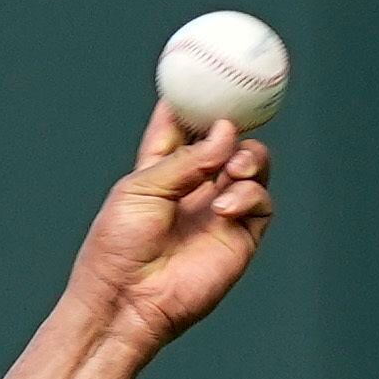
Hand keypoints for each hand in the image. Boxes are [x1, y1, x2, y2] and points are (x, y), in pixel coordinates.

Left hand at [69, 104, 274, 351]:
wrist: (126, 303)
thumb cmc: (118, 247)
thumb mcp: (141, 188)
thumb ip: (185, 159)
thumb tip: (227, 131)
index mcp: (160, 173)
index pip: (181, 128)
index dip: (193, 103)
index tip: (203, 75)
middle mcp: (193, 189)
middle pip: (227, 141)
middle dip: (234, 125)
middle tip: (234, 119)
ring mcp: (219, 212)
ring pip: (252, 166)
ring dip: (248, 158)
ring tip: (231, 169)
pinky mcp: (239, 238)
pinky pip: (260, 202)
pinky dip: (249, 195)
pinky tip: (225, 207)